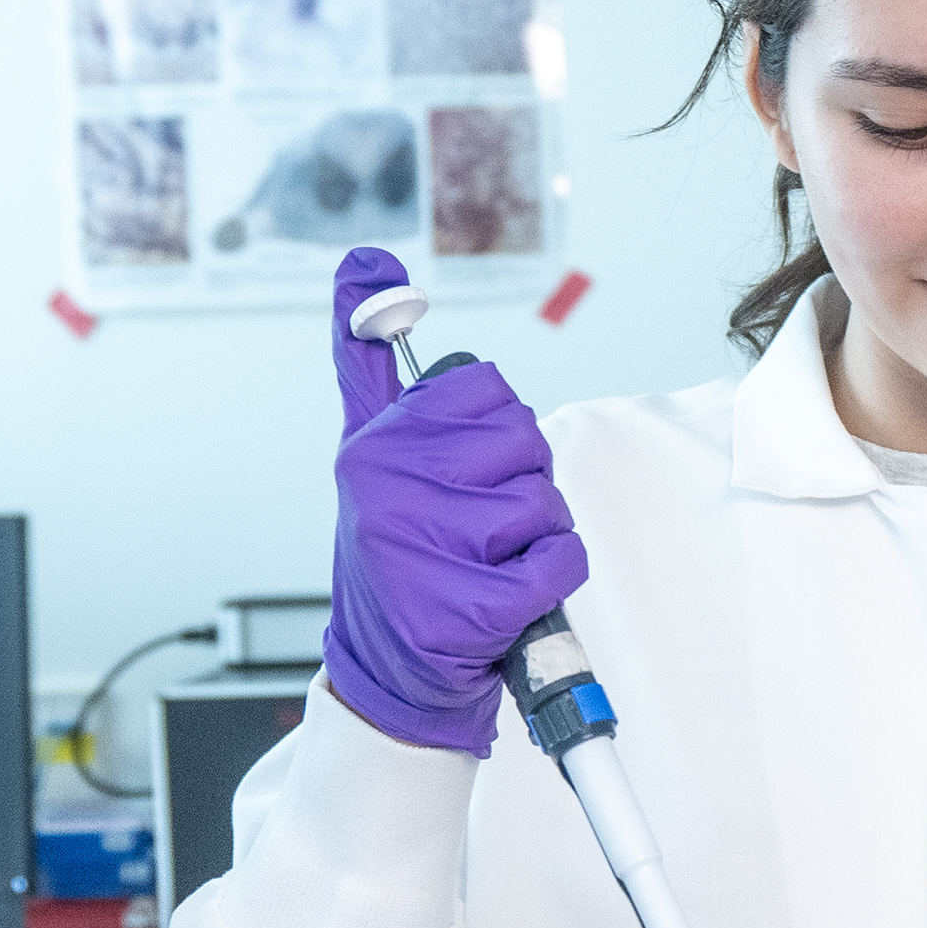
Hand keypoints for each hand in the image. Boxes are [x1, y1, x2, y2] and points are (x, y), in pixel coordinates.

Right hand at [326, 249, 588, 755]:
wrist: (389, 666)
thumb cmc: (396, 549)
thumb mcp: (370, 446)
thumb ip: (367, 353)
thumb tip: (366, 261)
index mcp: (374, 441)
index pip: (482, 385)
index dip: (492, 429)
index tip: (462, 467)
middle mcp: (389, 486)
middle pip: (522, 439)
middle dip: (518, 481)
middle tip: (478, 524)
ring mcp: (425, 547)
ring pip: (543, 500)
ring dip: (533, 535)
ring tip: (485, 562)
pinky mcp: (468, 607)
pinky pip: (560, 558)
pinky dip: (552, 577)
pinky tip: (508, 593)